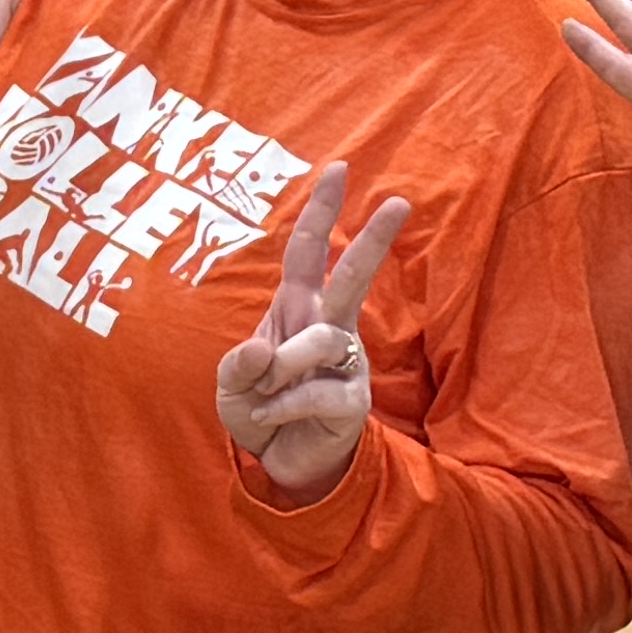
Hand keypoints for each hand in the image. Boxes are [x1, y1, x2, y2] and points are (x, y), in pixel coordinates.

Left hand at [211, 158, 411, 501]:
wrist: (282, 463)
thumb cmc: (260, 409)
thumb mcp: (231, 386)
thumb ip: (237, 366)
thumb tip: (259, 349)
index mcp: (297, 309)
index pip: (309, 252)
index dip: (320, 212)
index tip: (339, 169)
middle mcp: (328, 328)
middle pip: (353, 276)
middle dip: (373, 239)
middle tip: (400, 201)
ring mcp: (346, 364)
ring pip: (322, 342)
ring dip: (281, 367)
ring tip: (262, 392)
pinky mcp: (353, 402)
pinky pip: (317, 393)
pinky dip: (283, 405)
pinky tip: (268, 416)